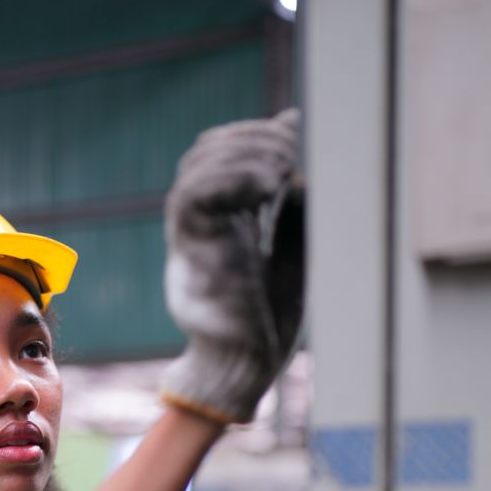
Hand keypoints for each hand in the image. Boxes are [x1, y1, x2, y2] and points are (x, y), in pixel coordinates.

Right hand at [161, 108, 305, 423]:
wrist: (245, 363)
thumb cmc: (265, 321)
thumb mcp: (291, 256)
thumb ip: (291, 215)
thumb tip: (298, 175)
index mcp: (218, 222)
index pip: (220, 157)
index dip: (253, 134)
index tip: (291, 127)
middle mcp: (199, 223)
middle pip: (206, 152)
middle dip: (251, 136)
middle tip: (290, 145)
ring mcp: (191, 234)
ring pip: (198, 166)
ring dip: (245, 152)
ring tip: (281, 166)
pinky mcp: (192, 248)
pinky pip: (196, 195)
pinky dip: (232, 177)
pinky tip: (268, 184)